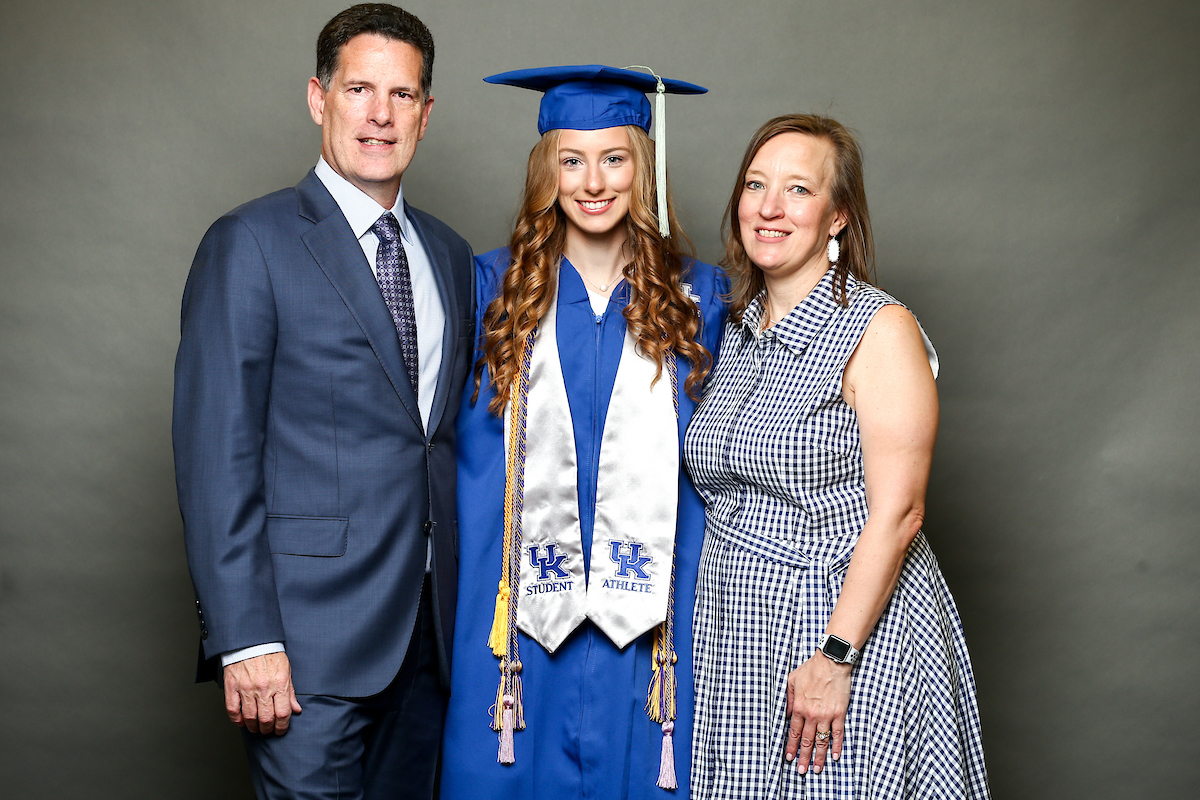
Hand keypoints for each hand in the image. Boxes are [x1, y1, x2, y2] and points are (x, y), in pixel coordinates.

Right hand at [223, 652, 302, 734]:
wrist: (251, 640)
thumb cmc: (269, 654)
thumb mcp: (286, 670)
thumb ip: (290, 691)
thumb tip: (296, 709)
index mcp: (279, 683)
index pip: (283, 713)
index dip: (282, 726)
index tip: (280, 730)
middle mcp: (264, 687)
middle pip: (266, 719)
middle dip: (268, 729)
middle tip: (268, 730)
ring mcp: (246, 688)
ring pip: (250, 717)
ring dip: (253, 727)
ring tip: (256, 728)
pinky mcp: (232, 686)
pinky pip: (233, 709)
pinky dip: (237, 720)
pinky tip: (242, 722)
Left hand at [784, 651, 850, 773]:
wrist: (831, 662)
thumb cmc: (811, 669)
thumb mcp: (791, 681)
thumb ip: (788, 699)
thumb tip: (786, 714)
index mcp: (799, 707)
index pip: (794, 732)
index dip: (792, 747)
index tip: (789, 758)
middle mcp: (812, 714)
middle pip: (807, 741)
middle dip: (803, 757)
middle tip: (801, 771)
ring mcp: (826, 715)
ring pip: (821, 741)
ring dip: (818, 757)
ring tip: (816, 769)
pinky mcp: (839, 713)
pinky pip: (838, 733)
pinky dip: (836, 746)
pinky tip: (835, 756)